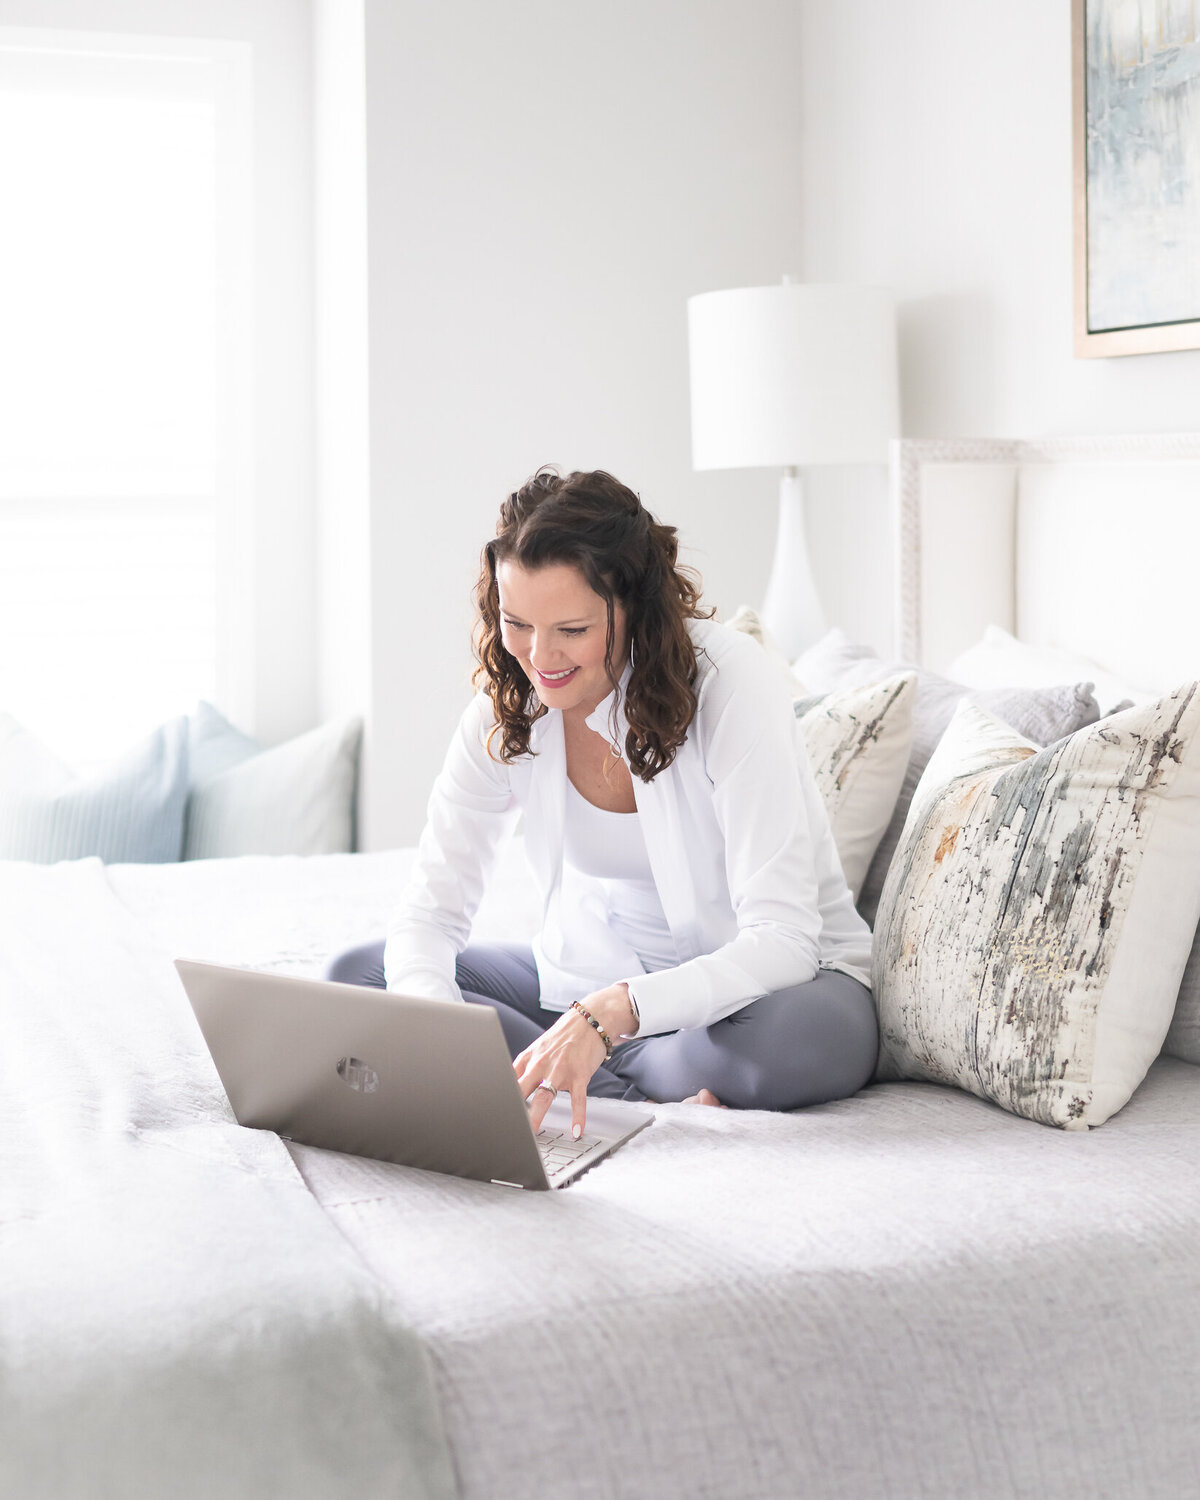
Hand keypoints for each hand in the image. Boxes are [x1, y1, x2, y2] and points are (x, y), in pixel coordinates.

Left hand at [514, 982, 635, 1137]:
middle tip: (505, 1129)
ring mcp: (561, 1069)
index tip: (492, 1114)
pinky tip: (577, 1130)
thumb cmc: (563, 1036)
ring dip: (536, 1116)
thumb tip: (508, 1086)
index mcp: (528, 1058)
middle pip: (521, 1090)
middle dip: (512, 1110)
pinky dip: (578, 1116)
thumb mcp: (538, 1048)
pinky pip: (578, 1099)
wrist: (590, 1019)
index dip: (499, 1098)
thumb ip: (524, 1067)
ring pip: (544, 1096)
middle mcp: (541, 1064)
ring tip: (531, 1135)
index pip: (509, 1081)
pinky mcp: (580, 1074)